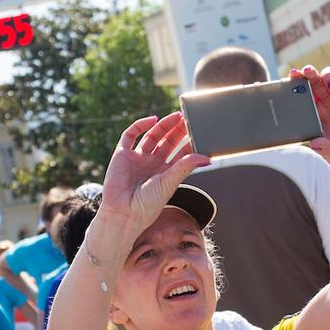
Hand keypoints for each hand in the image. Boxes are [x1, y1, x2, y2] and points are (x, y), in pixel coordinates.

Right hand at [99, 111, 209, 232]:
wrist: (124, 213)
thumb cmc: (147, 205)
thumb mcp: (170, 183)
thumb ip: (186, 167)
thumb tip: (207, 158)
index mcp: (166, 172)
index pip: (180, 152)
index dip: (189, 141)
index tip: (200, 130)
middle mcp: (152, 163)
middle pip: (167, 141)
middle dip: (177, 130)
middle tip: (189, 118)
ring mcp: (137, 158)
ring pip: (152, 136)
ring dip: (163, 125)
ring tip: (176, 116)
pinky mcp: (122, 154)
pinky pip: (130, 135)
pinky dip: (140, 125)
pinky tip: (152, 120)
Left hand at [294, 66, 329, 188]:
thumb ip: (324, 148)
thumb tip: (315, 144)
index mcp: (313, 113)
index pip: (300, 94)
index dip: (294, 84)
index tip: (290, 78)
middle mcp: (326, 103)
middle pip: (314, 80)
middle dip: (308, 73)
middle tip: (305, 72)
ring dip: (329, 76)